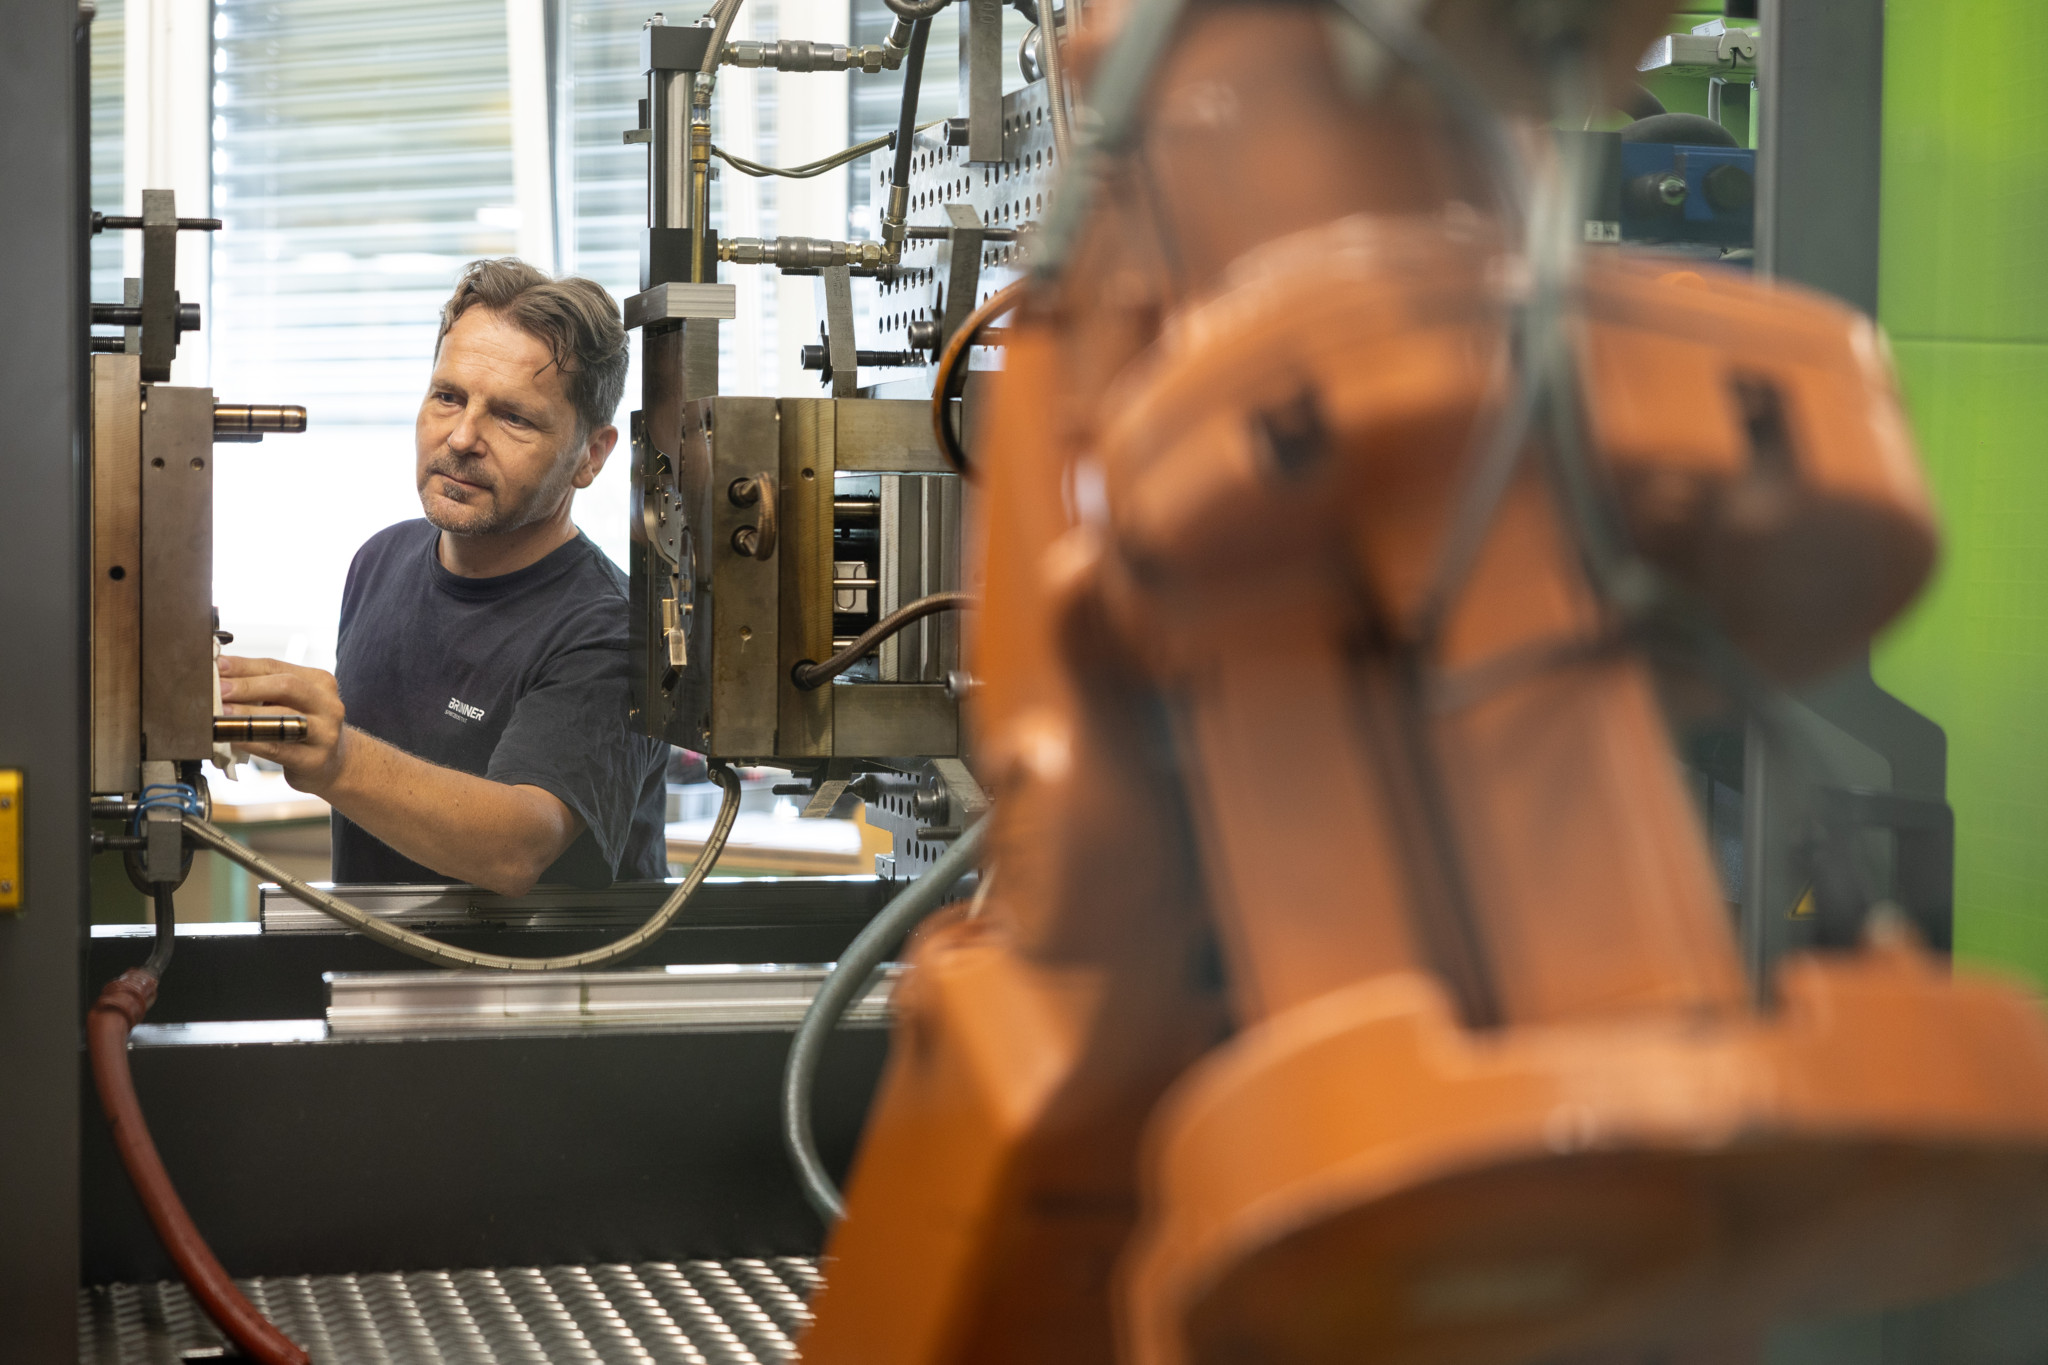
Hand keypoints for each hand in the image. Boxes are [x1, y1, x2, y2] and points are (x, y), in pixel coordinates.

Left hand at [218, 656, 349, 794]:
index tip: (215, 666)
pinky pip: (278, 748)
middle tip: (217, 690)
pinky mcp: (314, 759)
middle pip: (286, 687)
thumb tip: (220, 676)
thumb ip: (263, 687)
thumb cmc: (303, 727)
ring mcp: (325, 732)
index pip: (276, 666)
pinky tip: (233, 738)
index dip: (243, 665)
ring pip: (283, 718)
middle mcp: (328, 704)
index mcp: (320, 681)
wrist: (335, 763)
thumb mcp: (291, 701)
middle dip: (246, 686)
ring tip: (220, 714)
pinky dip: (252, 742)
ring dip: (246, 715)